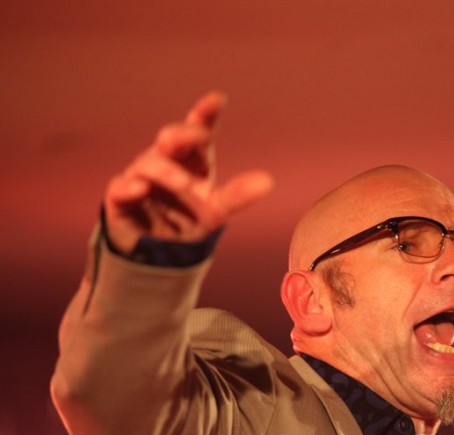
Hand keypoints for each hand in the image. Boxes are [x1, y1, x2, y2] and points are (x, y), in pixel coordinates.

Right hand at [103, 91, 273, 253]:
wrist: (159, 251)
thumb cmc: (189, 219)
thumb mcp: (218, 210)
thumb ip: (239, 195)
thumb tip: (268, 182)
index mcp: (192, 159)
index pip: (199, 131)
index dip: (206, 113)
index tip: (217, 99)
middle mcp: (166, 161)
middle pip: (171, 138)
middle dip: (183, 134)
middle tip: (199, 137)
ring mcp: (141, 177)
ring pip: (149, 163)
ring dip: (167, 171)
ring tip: (185, 184)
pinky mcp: (121, 198)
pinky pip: (120, 187)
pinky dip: (129, 186)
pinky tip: (140, 187)